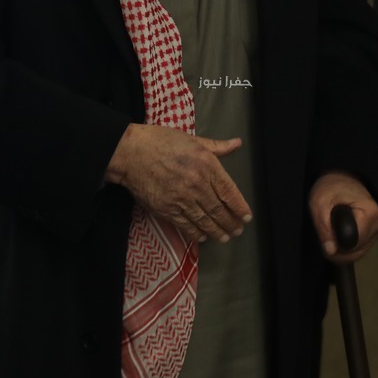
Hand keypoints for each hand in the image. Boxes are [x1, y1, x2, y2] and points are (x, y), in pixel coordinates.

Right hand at [106, 124, 251, 242]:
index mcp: (206, 164)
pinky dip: (196, 232)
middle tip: (237, 230)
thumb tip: (236, 143)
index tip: (246, 216)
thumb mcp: (192, 139)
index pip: (229, 191)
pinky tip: (203, 237)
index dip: (240, 206)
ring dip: (216, 231)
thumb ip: (216, 146)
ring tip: (225, 237)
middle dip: (230, 222)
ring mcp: (182, 198)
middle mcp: (197, 184)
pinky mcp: (167, 209)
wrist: (131, 153)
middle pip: (219, 209)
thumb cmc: (161, 141)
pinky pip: (186, 224)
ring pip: (204, 220)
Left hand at [308, 172, 377, 263]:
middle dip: (337, 250)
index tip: (325, 236)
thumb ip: (324, 227)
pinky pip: (359, 250)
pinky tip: (339, 234)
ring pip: (357, 254)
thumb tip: (330, 250)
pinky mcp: (374, 235)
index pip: (352, 245)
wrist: (342, 178)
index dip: (335, 245)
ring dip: (341, 250)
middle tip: (325, 235)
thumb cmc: (331, 187)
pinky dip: (346, 247)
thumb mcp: (320, 203)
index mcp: (371, 215)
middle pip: (356, 252)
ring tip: (332, 232)